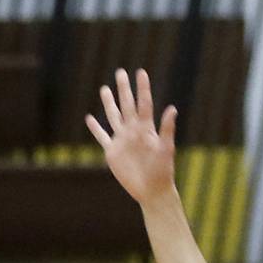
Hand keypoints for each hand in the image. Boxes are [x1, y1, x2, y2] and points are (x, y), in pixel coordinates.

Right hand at [85, 68, 176, 203]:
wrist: (152, 190)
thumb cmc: (162, 170)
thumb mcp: (166, 149)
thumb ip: (167, 129)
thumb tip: (172, 108)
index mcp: (146, 128)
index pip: (143, 103)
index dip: (142, 88)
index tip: (141, 72)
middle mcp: (133, 131)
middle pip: (126, 105)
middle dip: (123, 89)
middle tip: (120, 72)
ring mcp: (122, 140)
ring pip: (113, 116)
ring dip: (109, 103)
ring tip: (104, 89)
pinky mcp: (113, 152)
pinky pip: (102, 137)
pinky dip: (95, 128)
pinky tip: (89, 119)